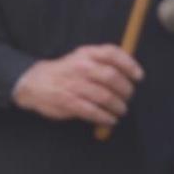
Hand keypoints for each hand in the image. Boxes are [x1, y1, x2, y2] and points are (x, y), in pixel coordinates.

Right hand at [13, 46, 144, 125]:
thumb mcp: (82, 57)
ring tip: (121, 110)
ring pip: (105, 96)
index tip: (139, 77)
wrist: (35, 82)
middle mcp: (81, 67)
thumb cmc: (66, 71)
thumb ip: (103, 61)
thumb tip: (130, 72)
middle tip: (128, 97)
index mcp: (87, 53)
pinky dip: (105, 117)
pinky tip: (110, 120)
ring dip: (118, 106)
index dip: (130, 65)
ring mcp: (74, 85)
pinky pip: (92, 111)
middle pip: (112, 77)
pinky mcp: (68, 102)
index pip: (112, 54)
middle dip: (126, 90)